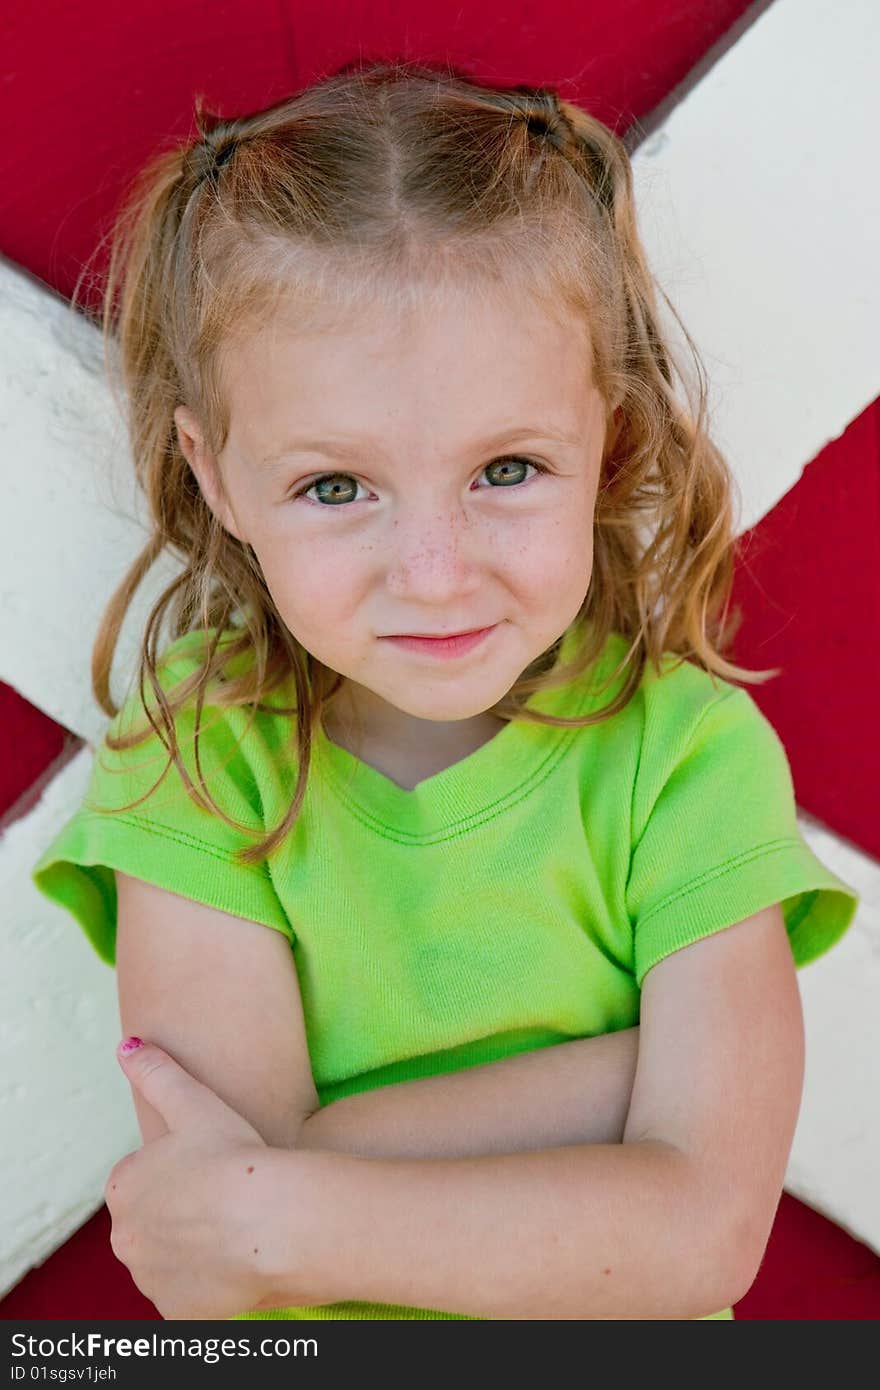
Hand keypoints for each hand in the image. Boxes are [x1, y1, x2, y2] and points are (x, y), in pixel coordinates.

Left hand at [107, 1039, 322, 1318]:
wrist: (274, 1224)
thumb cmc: (235, 1156)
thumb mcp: (194, 1102)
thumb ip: (156, 1072)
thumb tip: (126, 1046)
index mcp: (123, 1188)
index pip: (144, 1178)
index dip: (181, 1169)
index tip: (211, 1165)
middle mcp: (125, 1239)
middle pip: (155, 1221)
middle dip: (184, 1211)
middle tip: (227, 1196)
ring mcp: (151, 1280)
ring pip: (173, 1259)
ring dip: (196, 1247)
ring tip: (238, 1227)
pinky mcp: (179, 1313)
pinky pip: (191, 1295)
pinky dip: (209, 1283)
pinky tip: (238, 1261)